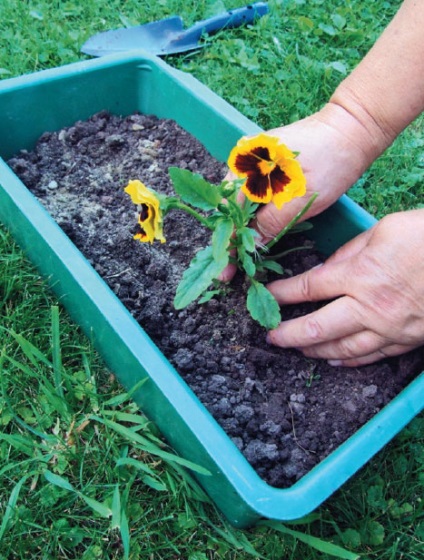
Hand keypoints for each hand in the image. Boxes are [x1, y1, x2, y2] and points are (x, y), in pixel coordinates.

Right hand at [219, 102, 378, 281]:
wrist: (353, 129)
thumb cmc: (331, 160)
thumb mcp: (303, 197)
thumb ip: (273, 221)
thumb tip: (252, 245)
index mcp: (247, 164)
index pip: (227, 211)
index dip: (226, 244)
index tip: (224, 271)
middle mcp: (244, 162)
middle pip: (229, 209)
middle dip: (231, 241)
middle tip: (231, 271)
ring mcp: (255, 163)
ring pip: (242, 205)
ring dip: (243, 231)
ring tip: (242, 259)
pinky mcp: (268, 167)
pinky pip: (254, 197)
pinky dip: (255, 218)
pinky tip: (257, 235)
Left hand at [266, 209, 423, 365]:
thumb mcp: (382, 231)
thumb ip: (350, 252)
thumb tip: (327, 267)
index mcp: (358, 275)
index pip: (307, 289)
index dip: (282, 295)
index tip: (267, 297)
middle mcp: (369, 307)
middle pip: (317, 328)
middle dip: (288, 334)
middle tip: (270, 337)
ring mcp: (389, 328)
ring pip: (342, 348)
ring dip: (314, 351)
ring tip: (296, 350)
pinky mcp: (408, 340)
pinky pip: (372, 356)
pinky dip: (349, 360)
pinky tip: (334, 360)